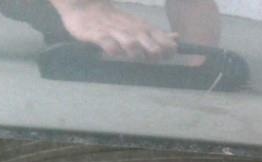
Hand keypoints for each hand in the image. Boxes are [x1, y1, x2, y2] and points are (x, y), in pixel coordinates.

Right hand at [50, 0, 177, 60]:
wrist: (84, 6)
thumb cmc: (114, 20)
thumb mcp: (137, 25)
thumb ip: (156, 34)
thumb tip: (176, 39)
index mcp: (140, 27)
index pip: (158, 36)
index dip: (166, 45)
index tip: (170, 53)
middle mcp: (129, 29)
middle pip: (146, 39)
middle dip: (154, 49)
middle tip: (156, 57)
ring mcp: (113, 31)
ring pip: (128, 41)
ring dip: (135, 50)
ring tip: (137, 56)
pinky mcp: (97, 34)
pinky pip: (106, 42)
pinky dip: (112, 48)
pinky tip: (114, 53)